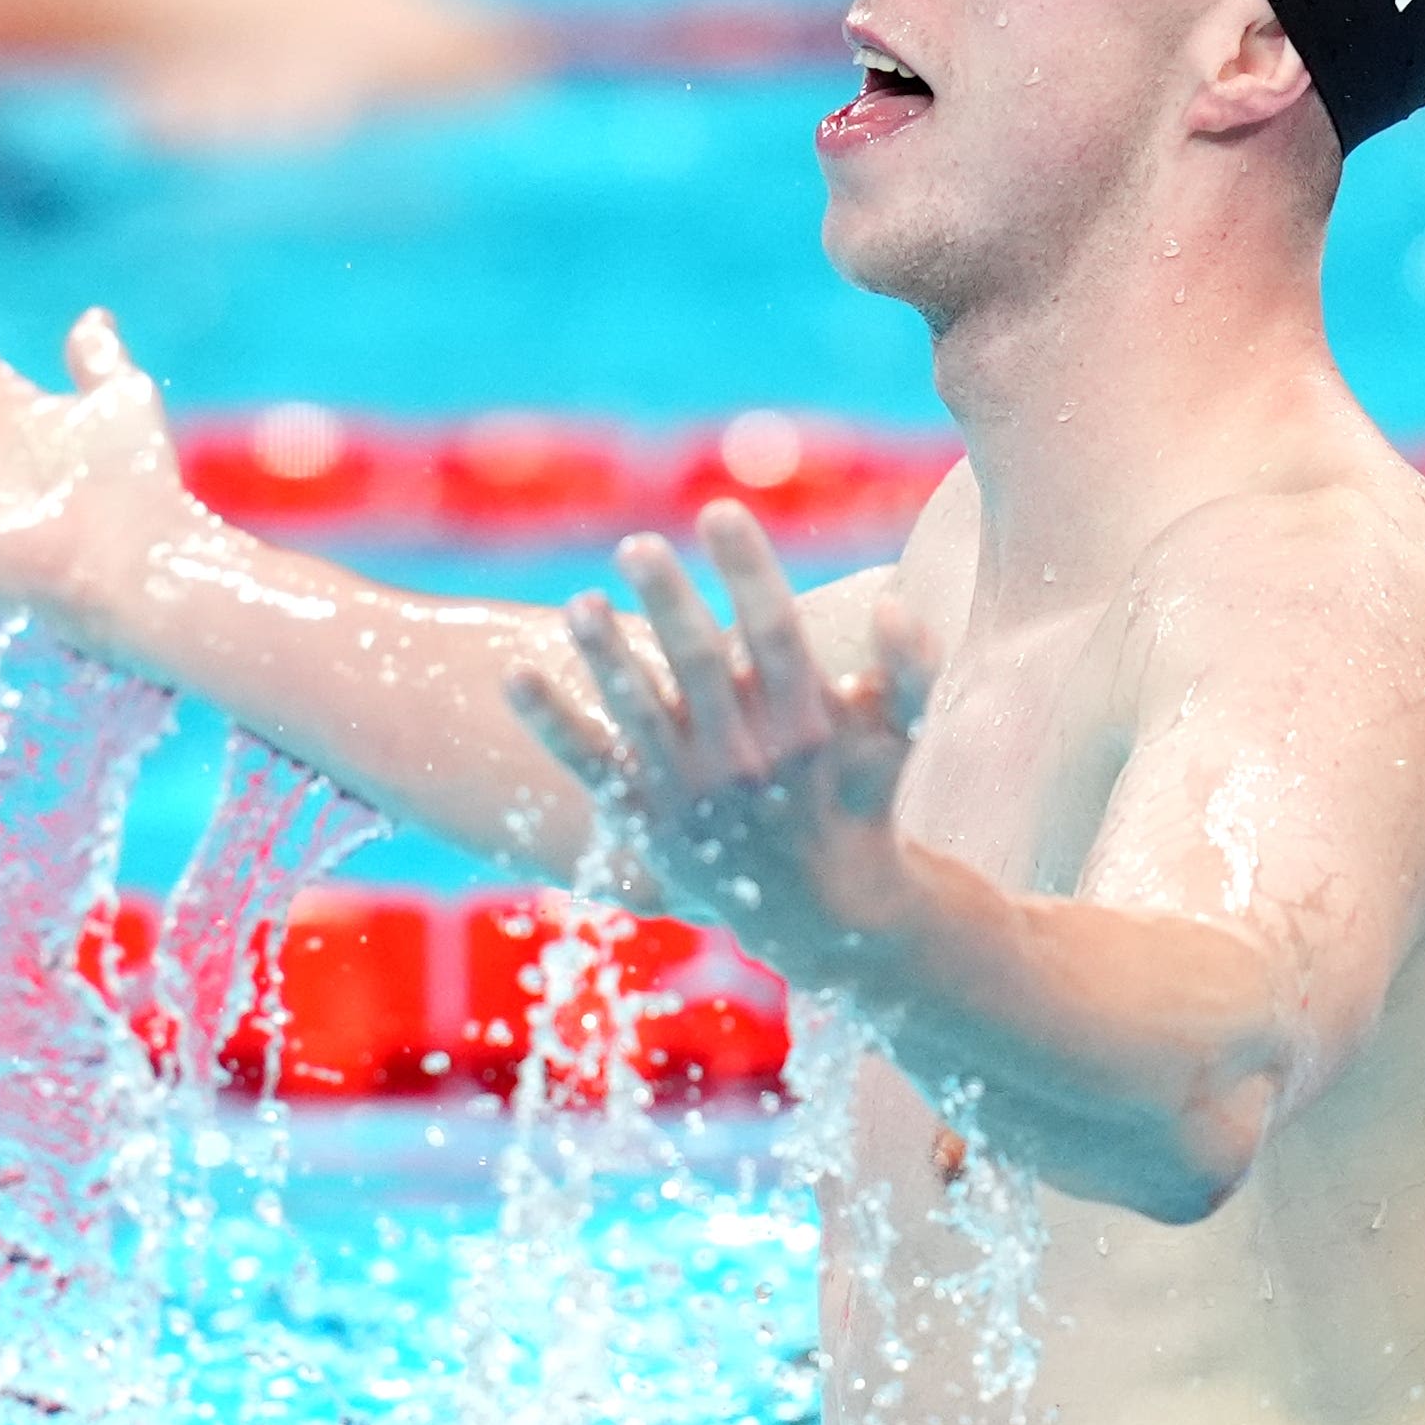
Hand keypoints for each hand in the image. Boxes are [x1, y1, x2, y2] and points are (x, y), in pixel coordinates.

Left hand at [505, 502, 941, 977]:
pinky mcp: (644, 817)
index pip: (774, 633)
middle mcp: (744, 759)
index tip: (719, 511)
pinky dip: (550, 721)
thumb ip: (910, 672)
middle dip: (667, 601)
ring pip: (638, 713)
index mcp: (806, 727)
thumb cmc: (861, 803)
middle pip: (698, 666)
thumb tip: (894, 604)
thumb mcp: (901, 741)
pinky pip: (589, 764)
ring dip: (604, 657)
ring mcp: (688, 792)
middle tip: (635, 544)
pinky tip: (514, 673)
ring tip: (578, 604)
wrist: (823, 914)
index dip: (747, 570)